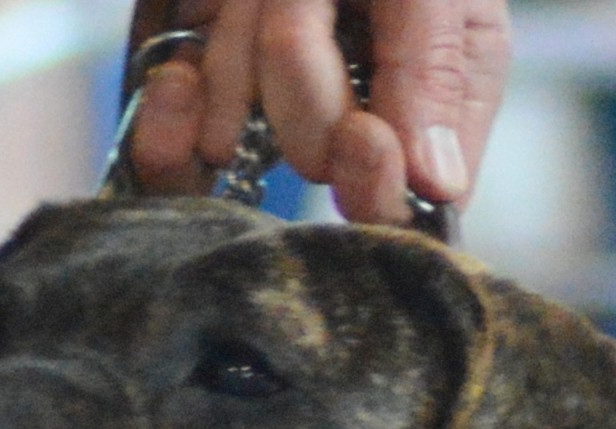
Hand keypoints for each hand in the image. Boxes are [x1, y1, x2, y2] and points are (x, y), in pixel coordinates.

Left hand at [126, 0, 511, 229]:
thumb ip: (435, 62)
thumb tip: (440, 183)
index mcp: (432, 91)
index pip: (404, 193)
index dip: (377, 184)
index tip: (365, 139)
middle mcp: (353, 107)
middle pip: (316, 156)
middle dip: (302, 73)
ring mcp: (270, 101)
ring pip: (242, 133)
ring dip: (240, 49)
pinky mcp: (202, 89)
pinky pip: (178, 142)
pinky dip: (175, 108)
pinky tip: (179, 82)